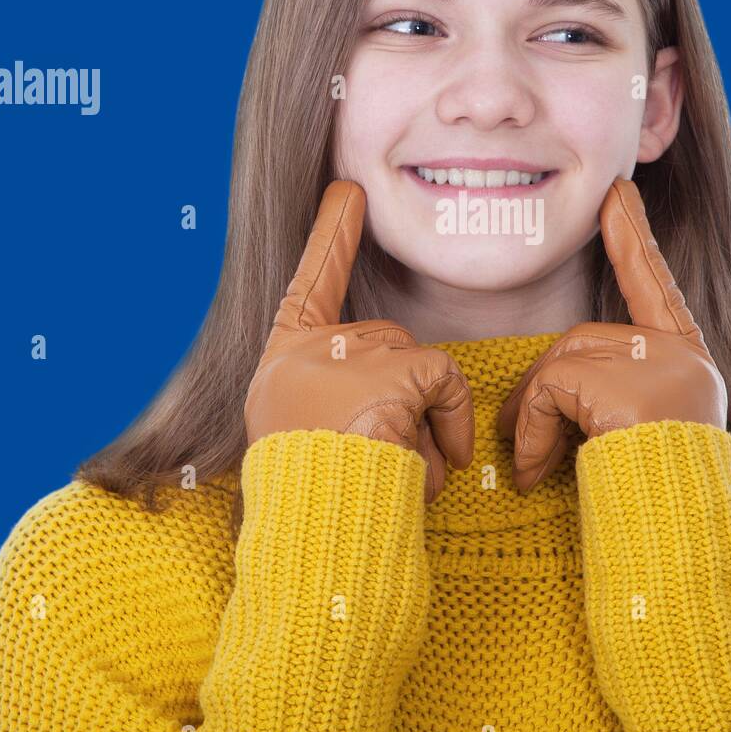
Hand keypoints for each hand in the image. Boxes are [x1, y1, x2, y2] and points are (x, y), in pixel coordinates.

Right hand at [244, 179, 475, 502]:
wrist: (316, 538)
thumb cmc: (316, 502)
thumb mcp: (308, 440)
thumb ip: (339, 396)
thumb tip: (405, 381)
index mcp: (280, 362)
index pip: (309, 284)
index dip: (331, 236)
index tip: (348, 192)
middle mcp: (304, 350)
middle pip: (388, 344)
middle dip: (404, 399)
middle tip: (378, 457)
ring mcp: (345, 355)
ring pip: (418, 369)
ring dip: (420, 425)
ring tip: (385, 471)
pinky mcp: (389, 371)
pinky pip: (445, 382)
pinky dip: (449, 422)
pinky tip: (427, 461)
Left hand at [496, 176, 727, 492]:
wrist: (675, 543)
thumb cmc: (653, 501)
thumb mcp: (636, 435)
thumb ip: (609, 392)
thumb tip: (549, 386)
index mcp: (691, 361)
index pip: (654, 285)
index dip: (632, 239)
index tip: (616, 193)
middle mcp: (684, 355)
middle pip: (583, 340)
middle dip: (544, 390)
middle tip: (524, 446)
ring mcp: (661, 366)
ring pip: (562, 362)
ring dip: (534, 416)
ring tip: (532, 468)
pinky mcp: (629, 386)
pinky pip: (552, 389)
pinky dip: (529, 429)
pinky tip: (533, 472)